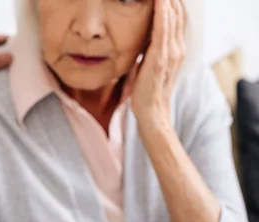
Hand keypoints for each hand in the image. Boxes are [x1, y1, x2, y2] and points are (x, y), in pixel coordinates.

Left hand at [131, 0, 185, 129]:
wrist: (152, 113)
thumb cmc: (146, 93)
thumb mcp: (148, 67)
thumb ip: (148, 53)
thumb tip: (141, 42)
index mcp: (175, 51)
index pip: (177, 20)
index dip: (172, 5)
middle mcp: (177, 49)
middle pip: (178, 15)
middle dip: (171, 0)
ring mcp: (171, 53)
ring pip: (172, 18)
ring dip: (168, 1)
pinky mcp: (161, 57)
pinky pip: (163, 28)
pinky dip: (161, 12)